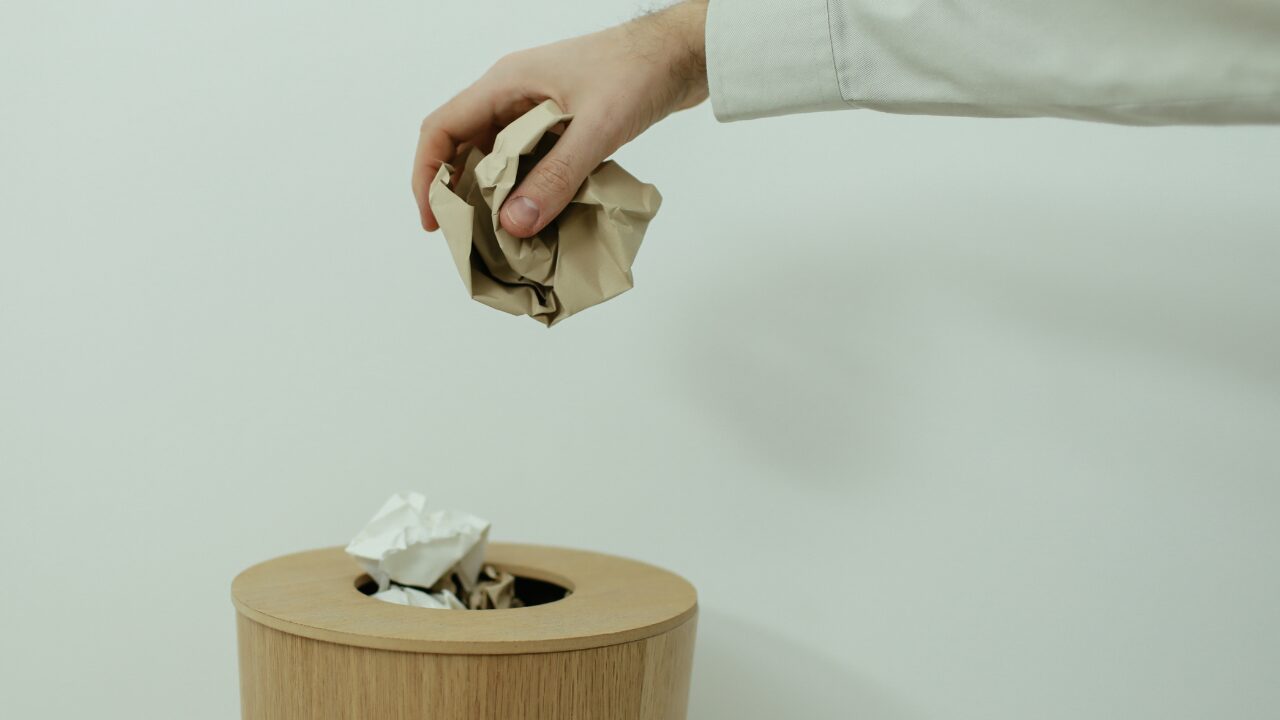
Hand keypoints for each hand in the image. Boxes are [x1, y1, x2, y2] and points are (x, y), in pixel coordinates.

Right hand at [411, 1, 707, 237]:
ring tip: (498, 237)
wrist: (683, 54)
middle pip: (464, 145)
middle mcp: (513, 95)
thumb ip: (555, 176)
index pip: (442, 128)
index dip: (428, 175)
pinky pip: (528, 159)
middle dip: (458, 193)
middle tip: (467, 239)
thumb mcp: (596, 128)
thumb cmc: (638, 74)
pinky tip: (536, 217)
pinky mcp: (562, 123)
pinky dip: (524, 188)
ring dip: (493, 194)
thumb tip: (513, 224)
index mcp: (506, 85)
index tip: (433, 220)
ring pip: (496, 156)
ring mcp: (537, 108)